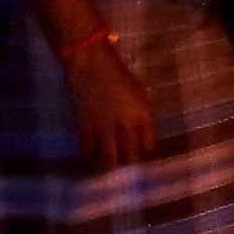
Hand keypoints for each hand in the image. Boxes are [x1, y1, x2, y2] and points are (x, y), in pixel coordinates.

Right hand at [61, 41, 156, 172]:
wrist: (92, 67)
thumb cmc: (119, 76)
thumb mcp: (140, 96)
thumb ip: (141, 116)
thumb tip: (140, 133)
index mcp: (143, 117)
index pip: (149, 145)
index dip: (145, 151)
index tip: (141, 153)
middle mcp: (126, 127)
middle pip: (131, 156)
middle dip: (129, 161)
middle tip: (124, 161)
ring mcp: (104, 129)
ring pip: (109, 159)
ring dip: (109, 165)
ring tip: (107, 165)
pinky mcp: (85, 128)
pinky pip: (88, 150)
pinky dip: (89, 155)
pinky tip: (89, 155)